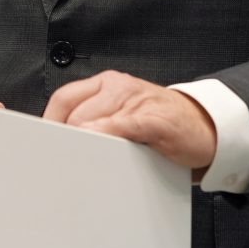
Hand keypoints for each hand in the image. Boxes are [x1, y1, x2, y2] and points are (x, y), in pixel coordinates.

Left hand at [44, 70, 215, 174]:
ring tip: (75, 162)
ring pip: (95, 119)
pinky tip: (99, 147)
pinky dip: (108, 134)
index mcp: (107, 85)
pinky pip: (125, 125)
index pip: (65, 99)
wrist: (207, 126)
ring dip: (82, 142)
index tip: (41, 145)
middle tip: (56, 160)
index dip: (49, 123)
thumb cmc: (162, 123)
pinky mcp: (155, 120)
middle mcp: (119, 88)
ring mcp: (137, 102)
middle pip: (74, 112)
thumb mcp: (124, 115)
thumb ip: (96, 120)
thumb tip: (62, 140)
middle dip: (64, 138)